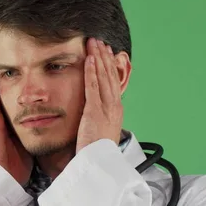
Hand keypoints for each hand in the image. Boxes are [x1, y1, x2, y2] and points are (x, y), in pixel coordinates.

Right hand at [0, 55, 32, 185]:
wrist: (3, 179)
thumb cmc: (17, 166)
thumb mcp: (30, 144)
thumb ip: (37, 134)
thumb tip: (54, 128)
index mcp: (9, 123)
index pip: (12, 99)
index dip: (15, 84)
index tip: (19, 69)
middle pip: (0, 91)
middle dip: (1, 75)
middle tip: (1, 57)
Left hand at [76, 38, 122, 152]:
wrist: (99, 164)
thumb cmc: (96, 150)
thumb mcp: (99, 129)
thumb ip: (98, 117)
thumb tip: (92, 110)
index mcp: (116, 110)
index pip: (112, 82)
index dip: (109, 65)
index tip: (106, 52)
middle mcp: (114, 106)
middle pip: (110, 76)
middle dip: (104, 56)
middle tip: (99, 41)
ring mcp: (106, 108)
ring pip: (103, 77)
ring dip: (98, 58)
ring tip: (94, 43)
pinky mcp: (95, 112)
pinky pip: (93, 88)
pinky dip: (92, 72)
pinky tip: (90, 59)